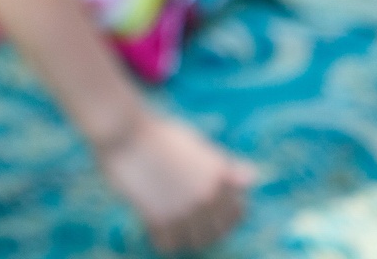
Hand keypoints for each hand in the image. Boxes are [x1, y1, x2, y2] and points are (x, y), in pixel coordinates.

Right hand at [97, 110, 254, 253]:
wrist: (124, 130)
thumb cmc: (159, 134)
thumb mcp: (198, 145)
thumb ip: (224, 167)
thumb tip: (252, 178)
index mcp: (220, 178)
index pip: (238, 214)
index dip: (226, 216)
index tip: (209, 213)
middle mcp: (208, 197)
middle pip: (217, 233)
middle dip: (205, 229)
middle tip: (186, 219)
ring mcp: (184, 209)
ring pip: (194, 243)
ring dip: (184, 237)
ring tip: (171, 225)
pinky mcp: (158, 217)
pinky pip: (168, 245)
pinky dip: (161, 240)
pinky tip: (153, 226)